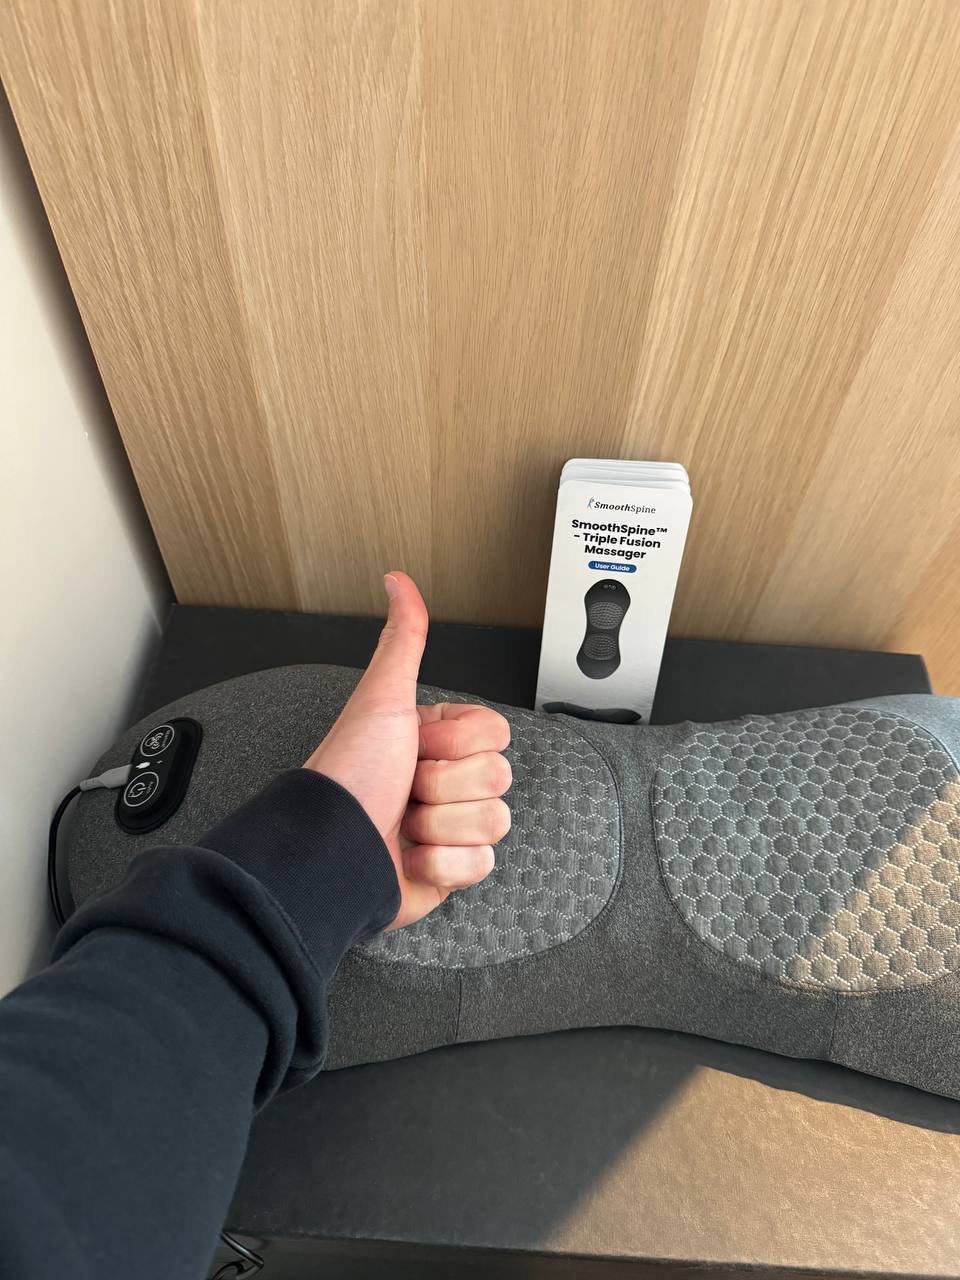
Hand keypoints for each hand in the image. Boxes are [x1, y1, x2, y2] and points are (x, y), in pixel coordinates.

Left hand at [304, 572, 511, 928]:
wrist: (330, 854)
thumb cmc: (349, 775)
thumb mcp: (381, 698)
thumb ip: (404, 640)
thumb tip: (398, 581)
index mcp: (434, 740)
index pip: (494, 733)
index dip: (456, 744)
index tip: (416, 747)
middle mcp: (443, 780)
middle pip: (498, 777)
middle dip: (445, 787)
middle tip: (406, 788)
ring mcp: (449, 826)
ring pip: (494, 822)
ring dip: (440, 826)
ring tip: (403, 824)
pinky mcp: (450, 869)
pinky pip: (481, 865)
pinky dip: (442, 864)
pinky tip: (410, 856)